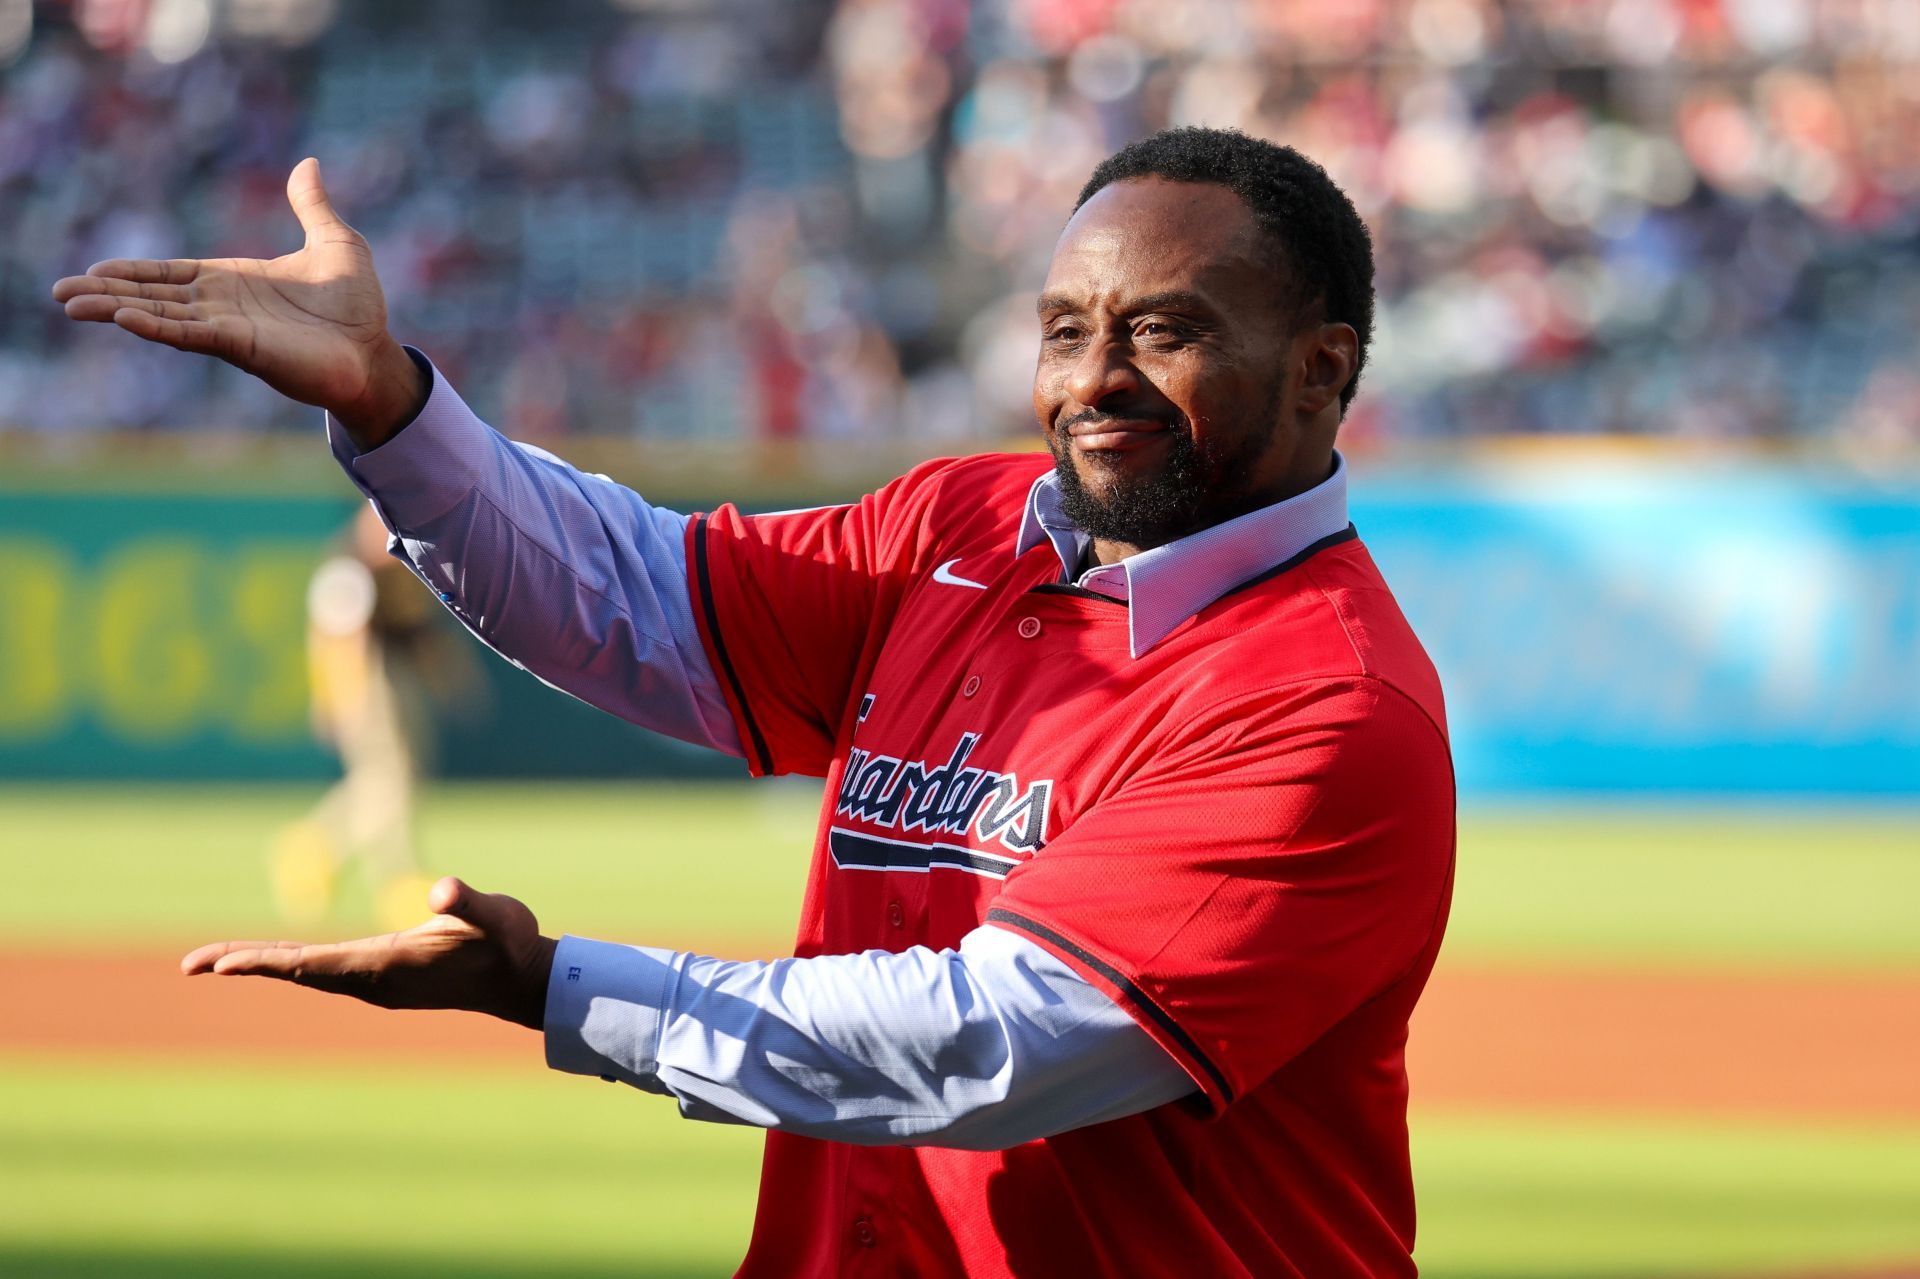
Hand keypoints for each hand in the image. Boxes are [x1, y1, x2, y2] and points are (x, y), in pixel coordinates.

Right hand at [50, 157, 424, 446]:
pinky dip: (158, 326)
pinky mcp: (244, 347)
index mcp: (235, 281)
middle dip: (108, 293)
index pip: (172, 274)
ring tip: (72, 305)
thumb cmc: (357, 306)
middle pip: (154, 295)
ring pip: (162, 315)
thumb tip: (308, 163)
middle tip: (61, 294)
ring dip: (117, 309)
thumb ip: (312, 206)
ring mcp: (230, 328)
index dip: (135, 272)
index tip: (93, 271)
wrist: (376, 352)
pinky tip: (125, 318)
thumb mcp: (336, 242)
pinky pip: (192, 334)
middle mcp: (224, 306)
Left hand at [181, 876, 558, 1030]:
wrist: (523, 980)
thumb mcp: (495, 914)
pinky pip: (320, 971)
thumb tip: (442, 889)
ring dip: (261, 964)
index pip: (315, 964)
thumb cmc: (509, 941)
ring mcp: (375, 983)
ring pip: (305, 973)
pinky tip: (270, 958)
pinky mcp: (380, 977)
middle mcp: (374, 979)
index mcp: (390, 963)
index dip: (269, 962)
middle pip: (297, 972)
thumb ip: (468, 901)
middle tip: (190, 966)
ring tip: (213, 962)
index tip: (226, 965)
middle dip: (246, 965)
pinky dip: (287, 963)